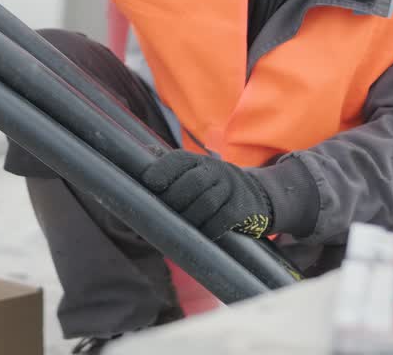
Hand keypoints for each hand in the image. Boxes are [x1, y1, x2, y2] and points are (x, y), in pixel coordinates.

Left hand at [140, 150, 273, 239]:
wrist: (256, 195)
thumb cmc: (212, 187)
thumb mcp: (195, 172)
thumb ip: (170, 171)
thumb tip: (135, 167)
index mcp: (199, 161)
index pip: (178, 159)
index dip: (162, 170)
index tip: (149, 184)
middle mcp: (216, 171)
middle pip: (193, 182)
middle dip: (174, 199)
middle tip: (164, 213)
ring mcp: (231, 189)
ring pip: (206, 202)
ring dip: (189, 218)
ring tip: (180, 227)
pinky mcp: (241, 209)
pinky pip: (222, 220)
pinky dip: (207, 229)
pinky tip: (200, 233)